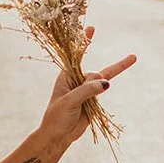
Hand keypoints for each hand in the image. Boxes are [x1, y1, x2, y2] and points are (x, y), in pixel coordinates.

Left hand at [40, 26, 136, 146]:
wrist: (58, 135)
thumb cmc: (57, 116)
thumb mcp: (69, 101)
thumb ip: (87, 90)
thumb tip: (106, 82)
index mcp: (66, 76)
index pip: (76, 55)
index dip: (84, 41)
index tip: (91, 27)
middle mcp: (77, 79)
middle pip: (95, 72)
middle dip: (96, 81)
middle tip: (83, 97)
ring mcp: (87, 89)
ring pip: (102, 81)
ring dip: (100, 89)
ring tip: (83, 104)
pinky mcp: (94, 99)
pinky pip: (104, 91)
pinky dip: (103, 94)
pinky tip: (92, 107)